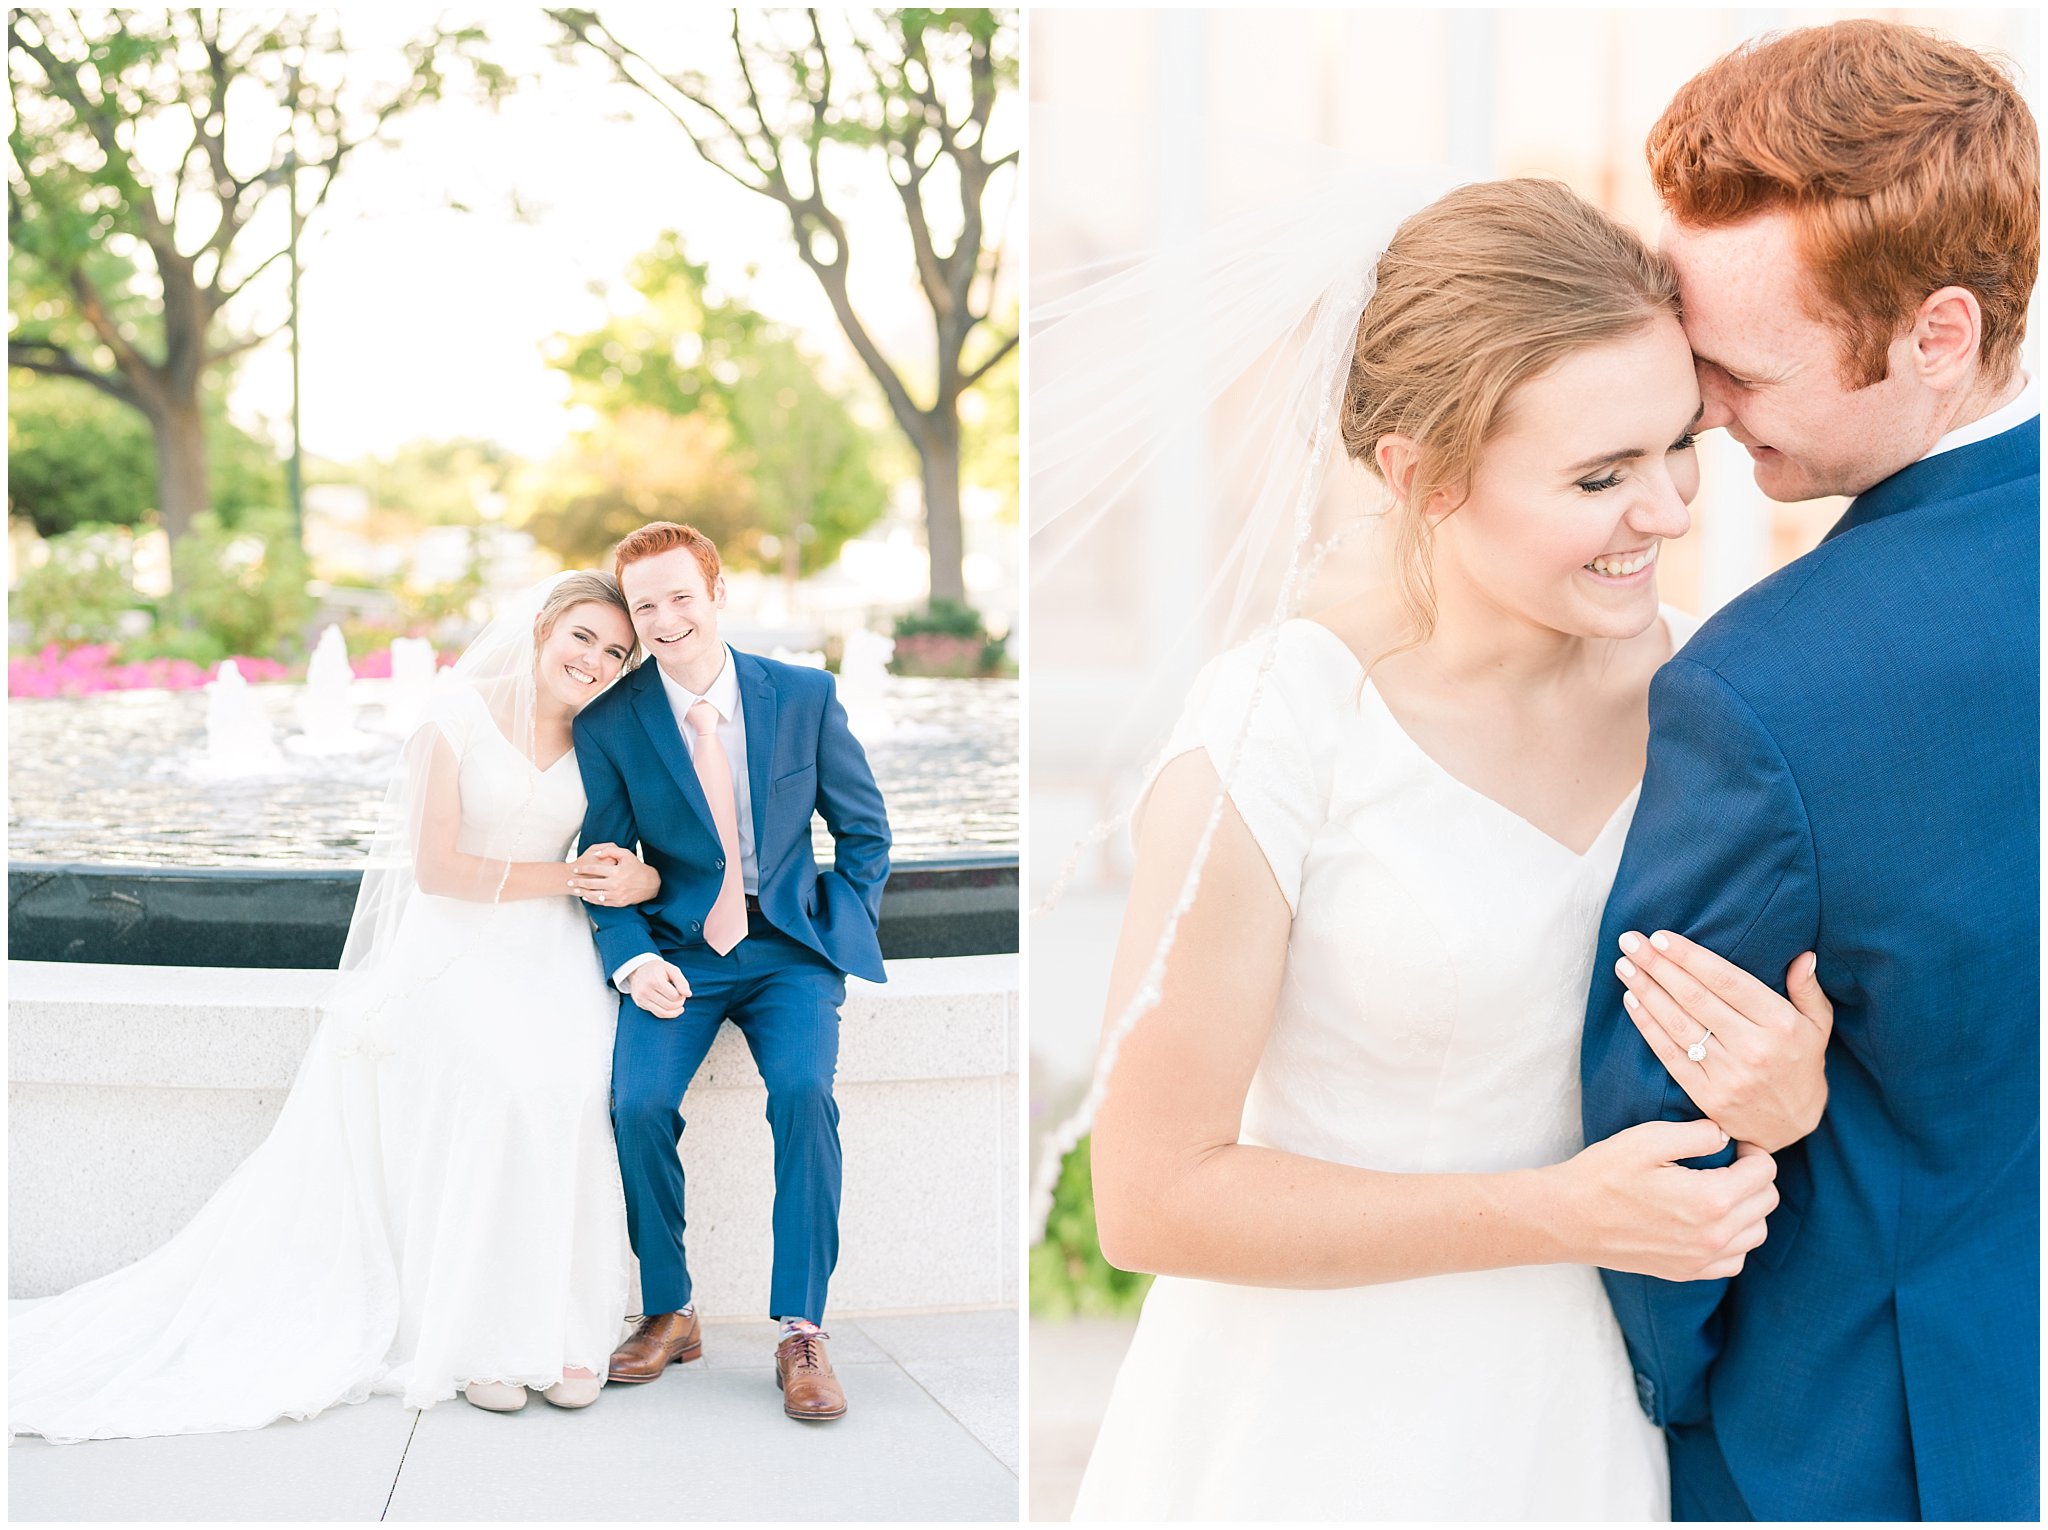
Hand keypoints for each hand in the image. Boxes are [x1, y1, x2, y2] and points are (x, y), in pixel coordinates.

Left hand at [571, 843, 659, 907]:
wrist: (650, 884)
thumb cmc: (636, 867)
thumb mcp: (626, 854)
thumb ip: (610, 850)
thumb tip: (596, 854)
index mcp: (616, 871)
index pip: (595, 869)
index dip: (583, 869)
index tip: (575, 869)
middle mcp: (616, 884)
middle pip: (592, 883)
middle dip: (578, 882)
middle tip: (569, 882)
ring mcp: (617, 895)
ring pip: (595, 895)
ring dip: (583, 892)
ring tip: (575, 890)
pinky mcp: (619, 903)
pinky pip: (602, 902)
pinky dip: (592, 900)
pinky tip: (586, 897)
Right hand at [626, 959, 689, 1018]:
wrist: (639, 970)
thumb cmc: (659, 969)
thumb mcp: (671, 969)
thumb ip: (681, 981)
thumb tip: (688, 994)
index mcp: (654, 980)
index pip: (674, 996)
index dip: (682, 995)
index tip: (682, 990)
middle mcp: (645, 991)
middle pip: (669, 1005)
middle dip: (680, 1003)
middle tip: (681, 997)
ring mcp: (641, 999)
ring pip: (663, 1013)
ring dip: (675, 1011)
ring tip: (680, 1006)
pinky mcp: (640, 1004)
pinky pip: (657, 1014)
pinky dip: (668, 1014)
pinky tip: (675, 1010)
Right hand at [1553, 1117, 1777, 1281]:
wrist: (1568, 1219)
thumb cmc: (1603, 1174)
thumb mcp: (1648, 1139)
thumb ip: (1698, 1134)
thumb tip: (1725, 1136)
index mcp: (1710, 1199)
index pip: (1765, 1172)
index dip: (1752, 1150)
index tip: (1731, 1144)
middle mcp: (1714, 1236)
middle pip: (1767, 1202)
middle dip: (1754, 1177)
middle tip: (1726, 1162)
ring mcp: (1702, 1259)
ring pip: (1757, 1233)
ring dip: (1748, 1208)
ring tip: (1719, 1190)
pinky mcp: (1688, 1272)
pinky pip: (1735, 1259)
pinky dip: (1734, 1239)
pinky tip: (1709, 1221)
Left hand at [1615, 930, 1832, 1151]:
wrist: (1793, 1127)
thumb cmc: (1801, 1063)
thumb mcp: (1817, 1025)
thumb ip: (1807, 989)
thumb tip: (1804, 955)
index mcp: (1780, 1024)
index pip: (1727, 982)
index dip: (1691, 957)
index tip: (1661, 937)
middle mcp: (1754, 1048)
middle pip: (1695, 998)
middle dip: (1658, 966)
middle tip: (1630, 941)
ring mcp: (1729, 1074)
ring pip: (1678, 1024)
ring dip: (1645, 991)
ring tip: (1624, 966)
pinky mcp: (1707, 1096)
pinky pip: (1670, 1055)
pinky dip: (1647, 1026)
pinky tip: (1631, 1001)